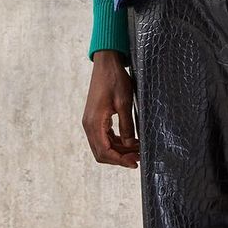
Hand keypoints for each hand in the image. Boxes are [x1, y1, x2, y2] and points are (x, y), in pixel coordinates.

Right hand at [83, 50, 139, 167]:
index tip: (134, 163)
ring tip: (138, 150)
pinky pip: (105, 137)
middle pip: (102, 152)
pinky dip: (117, 142)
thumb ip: (127, 125)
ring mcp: (92, 122)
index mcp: (94, 123)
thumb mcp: (124, 102)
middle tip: (138, 158)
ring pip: (104, 146)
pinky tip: (131, 141)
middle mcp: (89, 125)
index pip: (104, 151)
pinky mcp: (96, 119)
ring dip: (119, 151)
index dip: (119, 160)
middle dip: (120, 158)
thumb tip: (130, 144)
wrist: (106, 64)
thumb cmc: (115, 80)